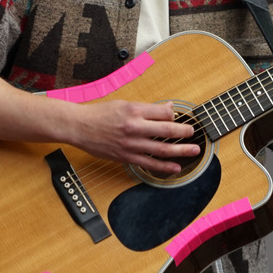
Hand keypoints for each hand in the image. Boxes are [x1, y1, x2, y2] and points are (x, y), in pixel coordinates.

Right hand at [69, 100, 199, 174]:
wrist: (78, 126)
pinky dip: (163, 167)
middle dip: (184, 133)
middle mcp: (134, 127)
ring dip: (181, 151)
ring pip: (161, 150)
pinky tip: (175, 168)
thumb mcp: (125, 104)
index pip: (164, 113)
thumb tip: (169, 108)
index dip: (175, 116)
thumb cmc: (101, 113)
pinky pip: (148, 163)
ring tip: (194, 151)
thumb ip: (149, 108)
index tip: (180, 118)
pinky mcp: (125, 157)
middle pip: (166, 131)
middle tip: (194, 133)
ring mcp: (130, 144)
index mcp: (135, 110)